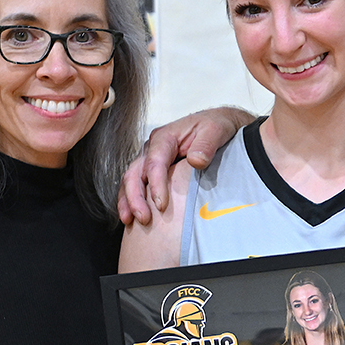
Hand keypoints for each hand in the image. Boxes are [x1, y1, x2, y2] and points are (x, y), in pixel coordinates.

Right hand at [118, 109, 252, 224]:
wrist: (216, 124)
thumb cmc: (214, 126)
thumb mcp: (216, 130)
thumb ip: (206, 144)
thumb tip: (196, 161)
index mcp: (165, 137)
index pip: (155, 162)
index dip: (156, 185)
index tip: (161, 205)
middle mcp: (152, 148)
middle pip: (135, 172)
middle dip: (135, 197)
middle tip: (143, 218)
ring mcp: (150, 158)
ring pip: (131, 180)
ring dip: (128, 201)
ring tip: (130, 221)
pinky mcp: (152, 170)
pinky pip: (136, 185)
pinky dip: (131, 200)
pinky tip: (131, 216)